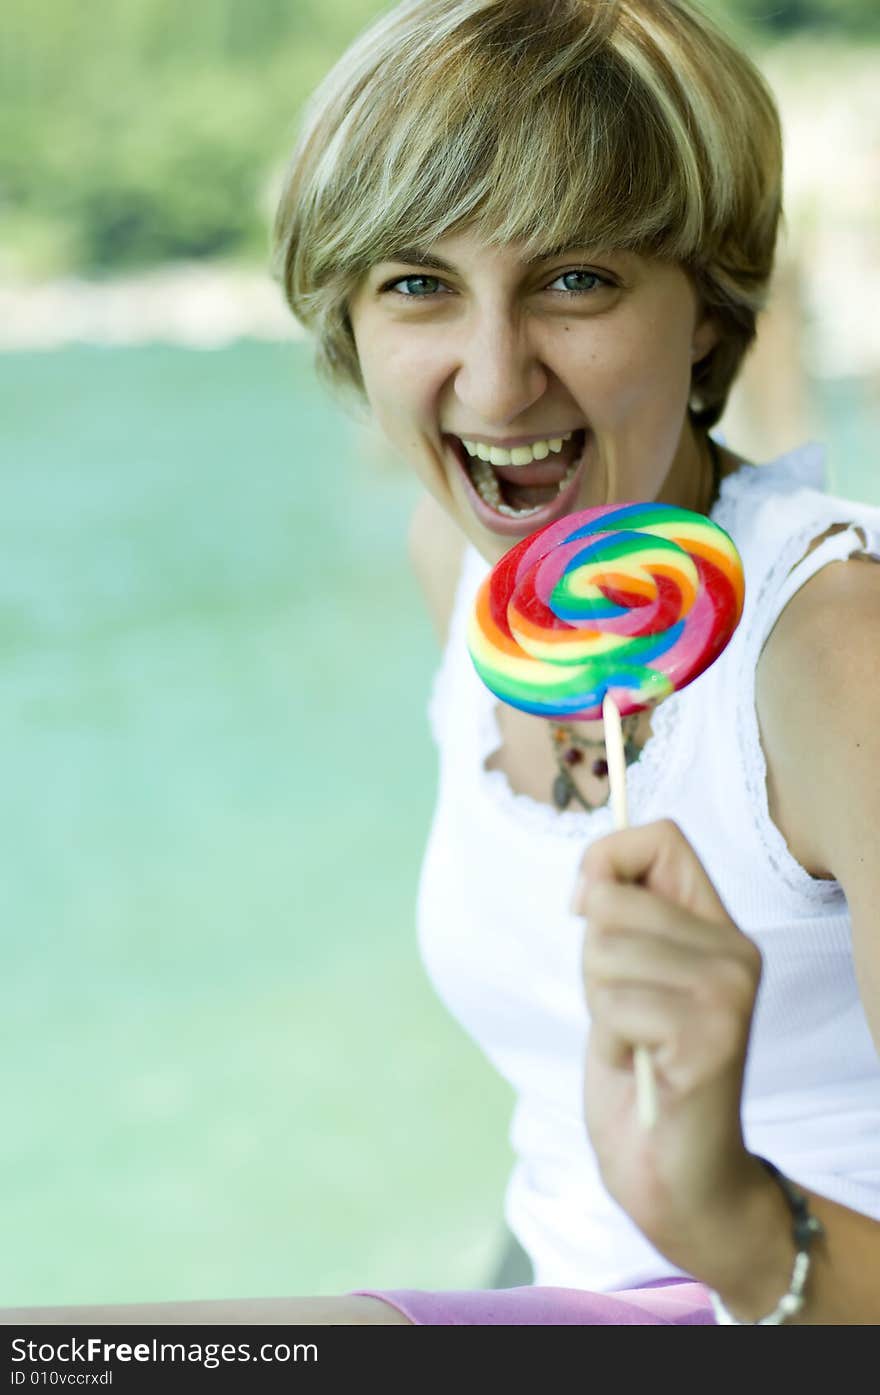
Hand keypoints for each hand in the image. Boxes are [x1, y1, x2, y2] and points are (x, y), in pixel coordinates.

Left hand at [573, 819, 764, 1267]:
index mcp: (718, 927)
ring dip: (600, 1006)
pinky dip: (609, 1042)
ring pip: (606, 953)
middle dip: (592, 961)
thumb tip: (588, 878)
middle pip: (614, 900)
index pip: (661, 837)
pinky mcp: (713, 1037)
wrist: (675, 1174)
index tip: (586, 910)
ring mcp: (730, 994)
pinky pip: (614, 1007)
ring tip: (635, 1043)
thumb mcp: (620, 976)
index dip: (605, 862)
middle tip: (626, 1015)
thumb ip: (617, 919)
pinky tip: (639, 1069)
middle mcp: (736, 952)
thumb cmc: (639, 1071)